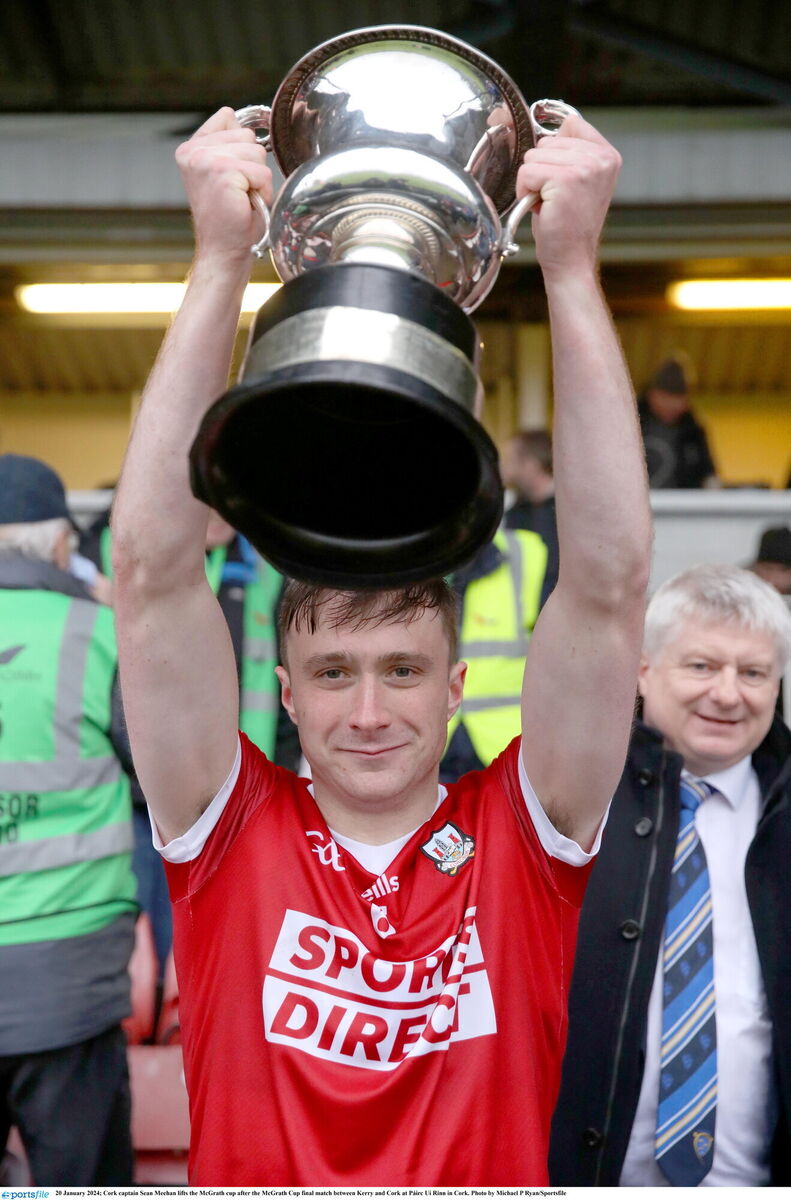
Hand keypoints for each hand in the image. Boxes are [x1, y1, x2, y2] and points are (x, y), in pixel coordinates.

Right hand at [175, 107, 272, 266]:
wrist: (224, 251)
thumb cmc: (231, 217)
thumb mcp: (227, 170)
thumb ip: (228, 143)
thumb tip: (242, 120)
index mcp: (191, 147)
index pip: (229, 117)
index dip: (241, 147)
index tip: (232, 176)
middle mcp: (193, 151)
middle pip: (247, 134)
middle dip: (253, 165)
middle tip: (238, 191)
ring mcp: (205, 160)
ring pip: (257, 151)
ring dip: (258, 179)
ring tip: (242, 198)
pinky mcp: (221, 172)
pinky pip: (261, 172)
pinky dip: (262, 191)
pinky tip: (245, 205)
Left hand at [516, 114, 621, 278]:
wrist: (571, 258)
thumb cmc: (568, 224)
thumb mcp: (577, 180)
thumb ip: (571, 152)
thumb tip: (548, 131)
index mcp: (608, 155)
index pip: (571, 124)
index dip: (554, 149)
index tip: (559, 177)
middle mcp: (601, 158)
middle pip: (547, 141)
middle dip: (541, 168)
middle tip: (554, 196)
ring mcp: (585, 168)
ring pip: (534, 155)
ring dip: (532, 181)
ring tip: (548, 202)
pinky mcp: (565, 180)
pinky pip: (527, 172)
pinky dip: (525, 191)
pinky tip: (540, 207)